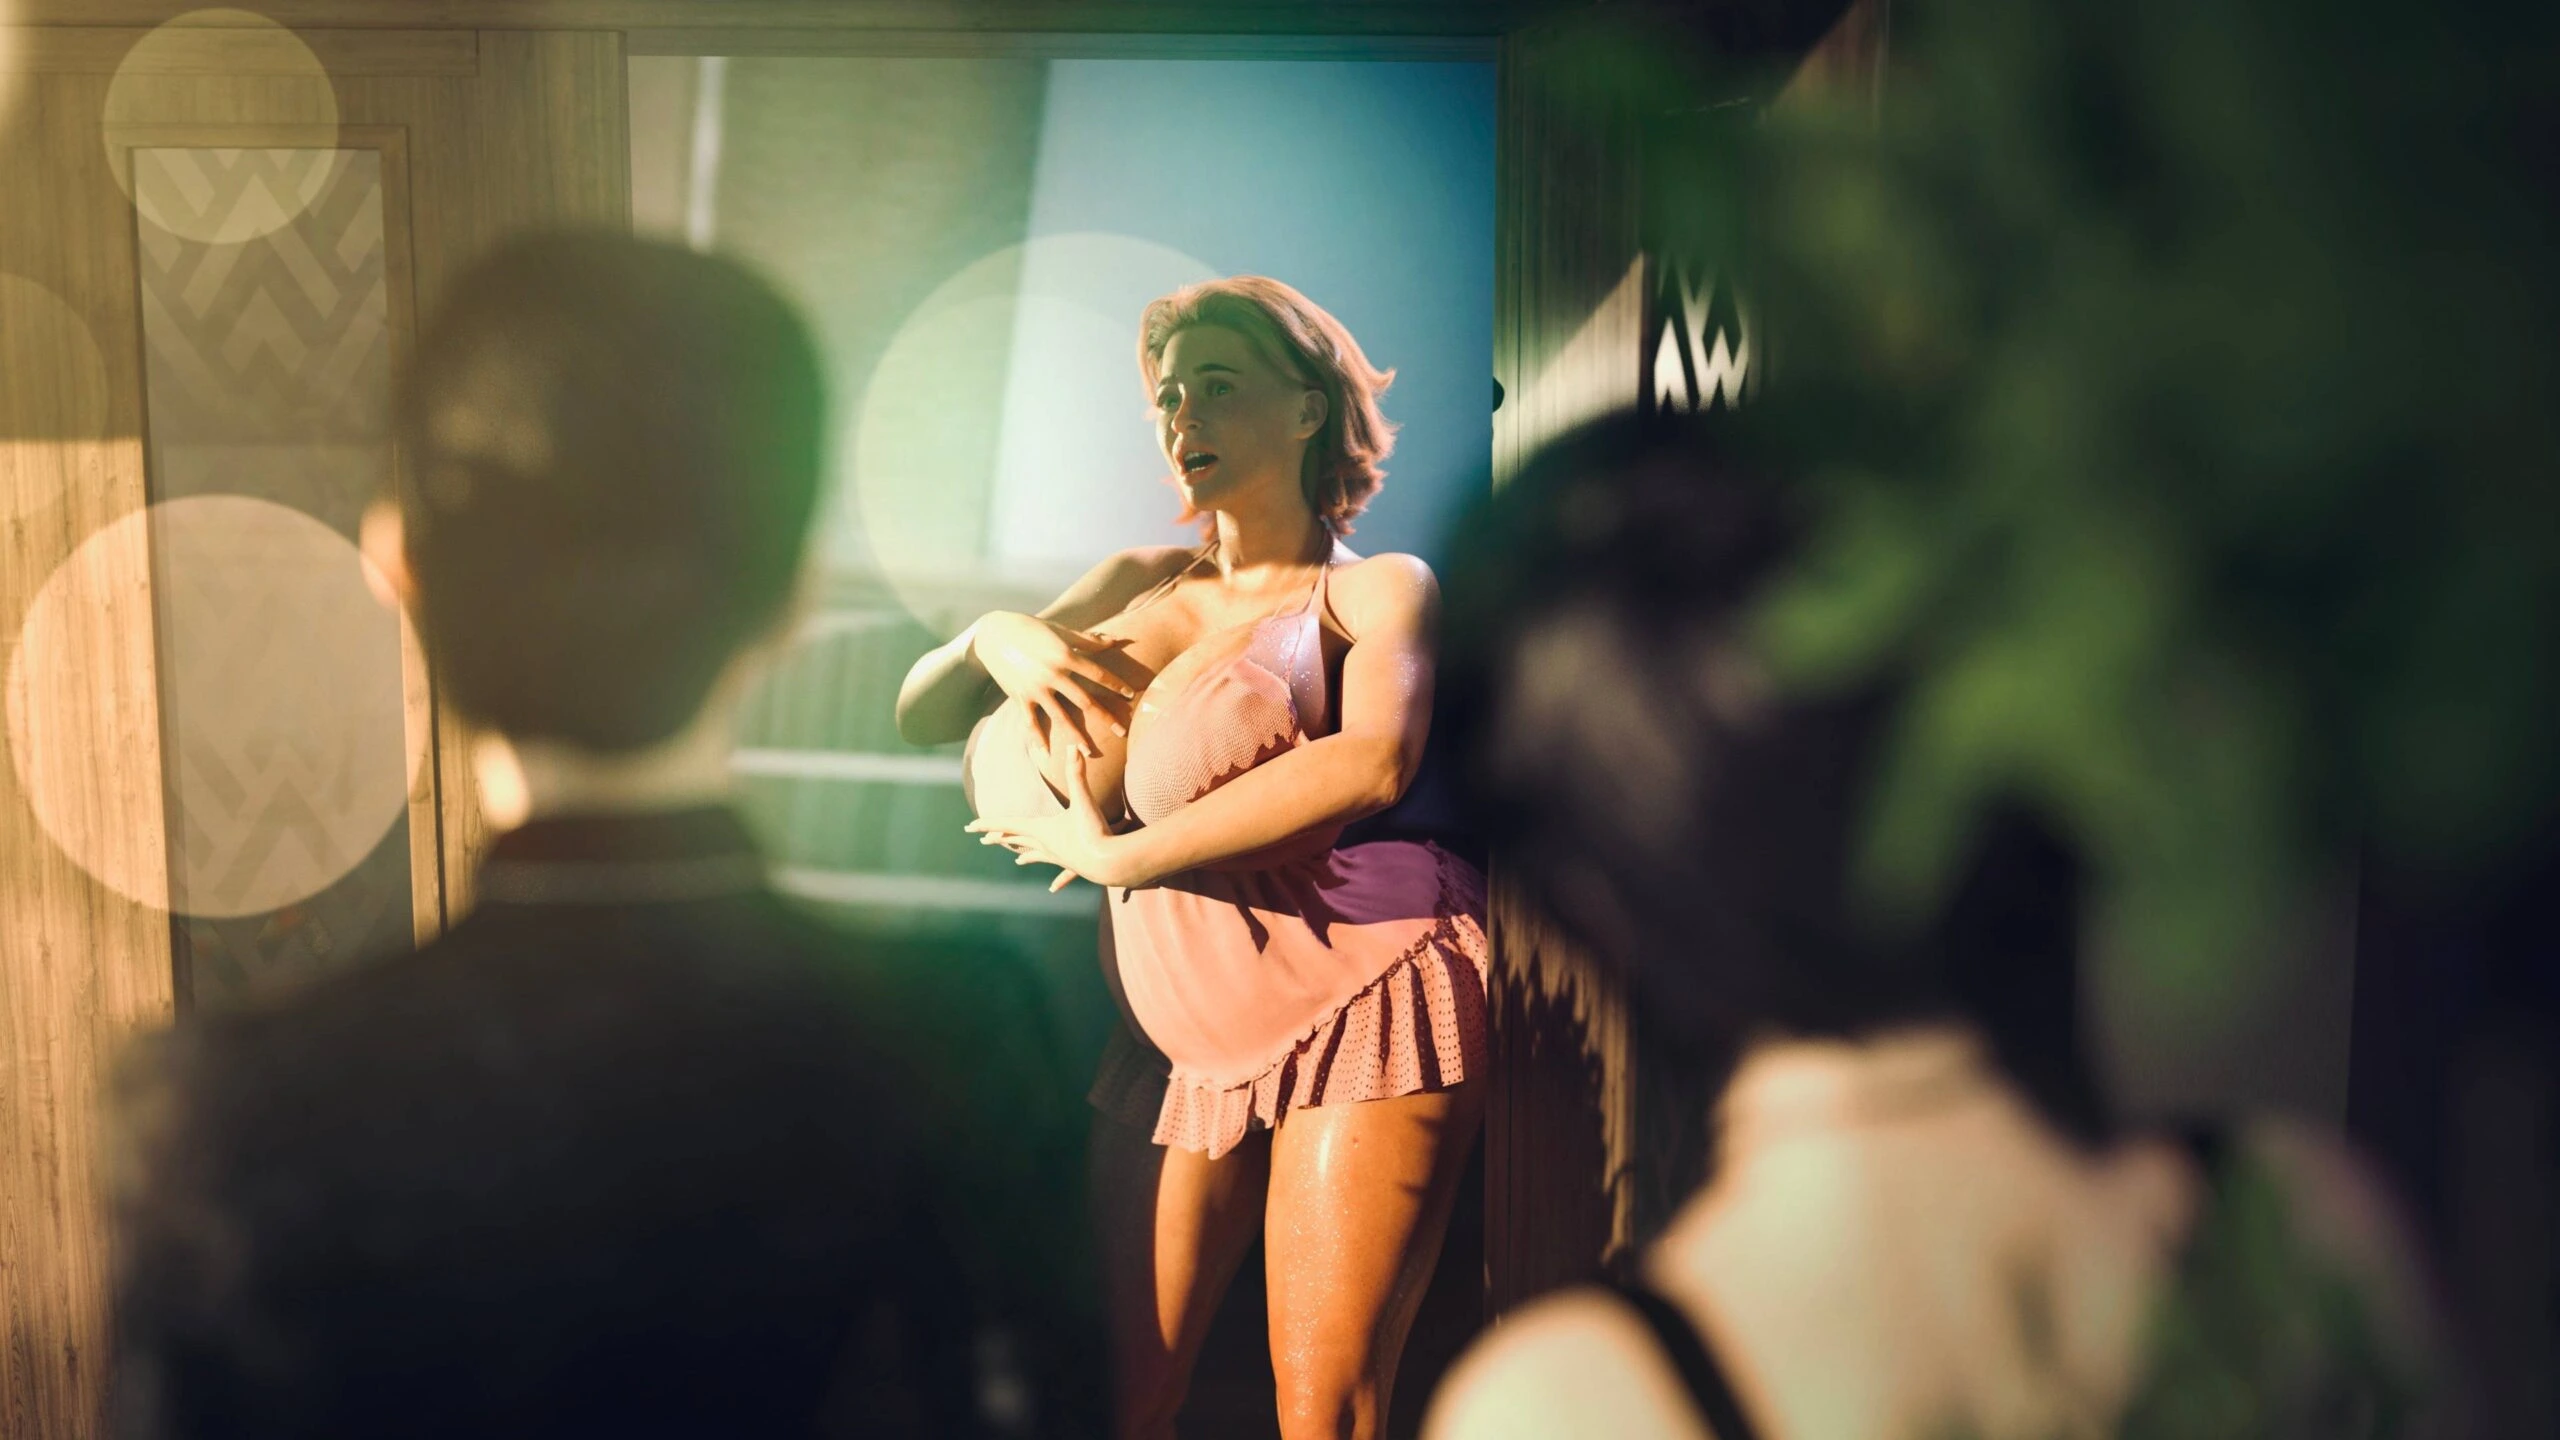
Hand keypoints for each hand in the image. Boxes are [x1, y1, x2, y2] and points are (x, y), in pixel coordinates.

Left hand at [967, 750, 1153, 891]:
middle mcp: (1046, 845)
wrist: (1111, 864)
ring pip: (1037, 854)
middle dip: (1000, 837)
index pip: (1008, 825)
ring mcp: (1058, 857)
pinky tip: (1053, 888)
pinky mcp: (1073, 865)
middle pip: (1018, 839)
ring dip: (1026, 854)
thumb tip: (1074, 747)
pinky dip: (1057, 877)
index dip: (988, 824)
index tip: (969, 827)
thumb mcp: (1084, 801)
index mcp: (1042, 830)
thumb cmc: (1095, 833)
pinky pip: (1060, 870)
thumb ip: (1078, 774)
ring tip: (1017, 858)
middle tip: (983, 839)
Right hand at [970, 611, 1140, 757]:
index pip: (1097, 673)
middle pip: (1085, 701)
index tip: (1131, 695)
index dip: (1115, 684)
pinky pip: (1030, 722)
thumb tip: (1115, 640)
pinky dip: (1038, 739)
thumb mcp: (1059, 630)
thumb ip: (1088, 639)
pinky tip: (1047, 753)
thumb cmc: (1030, 628)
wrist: (993, 634)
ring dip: (1076, 736)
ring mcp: (1035, 688)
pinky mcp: (1019, 697)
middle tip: (1122, 733)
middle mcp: (1052, 674)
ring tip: (1089, 752)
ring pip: (1060, 717)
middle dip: (1105, 718)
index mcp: (1064, 655)